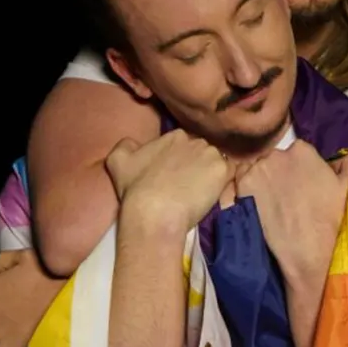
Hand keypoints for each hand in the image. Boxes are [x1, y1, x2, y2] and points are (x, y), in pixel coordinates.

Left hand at [0, 249, 66, 346]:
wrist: (71, 296)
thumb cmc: (47, 272)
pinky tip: (28, 335)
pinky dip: (13, 343)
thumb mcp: (23, 255)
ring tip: (27, 321)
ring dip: (6, 325)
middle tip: (22, 303)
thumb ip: (2, 261)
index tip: (15, 286)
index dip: (0, 286)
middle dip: (0, 307)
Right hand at [105, 130, 233, 232]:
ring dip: (210, 173)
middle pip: (201, 151)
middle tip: (187, 184)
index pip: (184, 145)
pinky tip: (212, 194)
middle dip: (196, 164)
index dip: (180, 161)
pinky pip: (229, 173)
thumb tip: (134, 144)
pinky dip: (223, 182)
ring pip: (215, 162)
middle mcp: (194, 139)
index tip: (175, 175)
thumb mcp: (118, 161)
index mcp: (174, 135)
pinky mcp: (222, 171)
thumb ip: (126, 145)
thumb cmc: (135, 188)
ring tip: (200, 192)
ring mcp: (211, 154)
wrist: (154, 211)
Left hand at [235, 140, 347, 292]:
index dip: (295, 168)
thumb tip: (340, 156)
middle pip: (273, 159)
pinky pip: (238, 180)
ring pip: (255, 169)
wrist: (307, 248)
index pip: (294, 151)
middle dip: (277, 172)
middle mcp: (276, 154)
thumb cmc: (329, 218)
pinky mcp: (242, 187)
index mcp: (301, 150)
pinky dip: (243, 189)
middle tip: (282, 194)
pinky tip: (252, 202)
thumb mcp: (346, 185)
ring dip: (259, 180)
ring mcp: (256, 170)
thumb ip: (342, 163)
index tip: (297, 182)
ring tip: (268, 201)